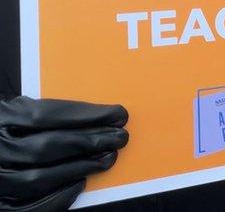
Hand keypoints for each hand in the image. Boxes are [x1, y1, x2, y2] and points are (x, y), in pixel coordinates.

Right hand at [0, 97, 127, 211]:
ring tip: (107, 159)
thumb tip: (102, 116)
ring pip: (38, 178)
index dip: (85, 116)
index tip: (117, 114)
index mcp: (1, 119)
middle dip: (89, 141)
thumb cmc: (15, 132)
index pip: (43, 116)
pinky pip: (28, 207)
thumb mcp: (22, 114)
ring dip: (79, 168)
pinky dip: (58, 196)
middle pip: (46, 147)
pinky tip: (81, 183)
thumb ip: (49, 115)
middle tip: (120, 137)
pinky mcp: (1, 203)